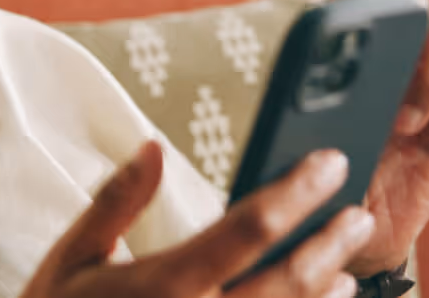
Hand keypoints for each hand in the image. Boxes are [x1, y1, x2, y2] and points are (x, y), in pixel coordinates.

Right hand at [22, 142, 373, 297]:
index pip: (248, 226)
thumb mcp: (72, 255)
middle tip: (356, 213)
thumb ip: (117, 200)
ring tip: (345, 267)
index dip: (297, 191)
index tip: (328, 163)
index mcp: (164, 283)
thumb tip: (151, 146)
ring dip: (324, 291)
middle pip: (288, 278)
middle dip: (329, 241)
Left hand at [331, 0, 428, 276]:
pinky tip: (425, 137)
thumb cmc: (307, 154)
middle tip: (396, 64)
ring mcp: (422, 89)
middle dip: (418, 25)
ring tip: (400, 120)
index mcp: (350, 42)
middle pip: (424, 5)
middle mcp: (391, 56)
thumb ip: (313, 59)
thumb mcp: (297, 108)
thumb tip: (332, 9)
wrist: (330, 220)